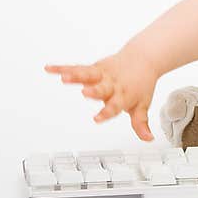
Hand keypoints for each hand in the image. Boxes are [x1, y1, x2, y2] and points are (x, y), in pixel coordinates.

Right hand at [44, 47, 158, 140]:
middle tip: (85, 92)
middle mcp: (111, 84)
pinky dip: (62, 68)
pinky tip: (49, 69)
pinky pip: (76, 67)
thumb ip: (140, 123)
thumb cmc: (140, 84)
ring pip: (87, 74)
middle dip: (93, 91)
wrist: (143, 59)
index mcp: (123, 95)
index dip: (106, 112)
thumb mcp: (142, 105)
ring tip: (63, 77)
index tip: (97, 118)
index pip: (115, 106)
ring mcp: (101, 75)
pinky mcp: (94, 67)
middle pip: (101, 88)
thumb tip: (148, 139)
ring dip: (75, 75)